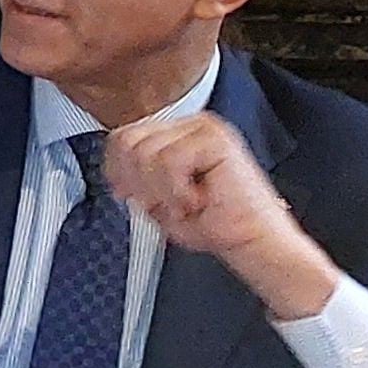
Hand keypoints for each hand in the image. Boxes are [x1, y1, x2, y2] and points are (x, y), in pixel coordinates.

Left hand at [106, 113, 341, 321]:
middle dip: (139, 183)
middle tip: (166, 203)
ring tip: (187, 202)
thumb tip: (116, 171)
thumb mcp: (156, 199)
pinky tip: (198, 199)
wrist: (253, 242)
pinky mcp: (215, 139)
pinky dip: (176, 191)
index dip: (115, 170)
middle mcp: (190, 125)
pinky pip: (166, 162)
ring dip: (162, 191)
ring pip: (143, 153)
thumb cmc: (214, 224)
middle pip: (126, 142)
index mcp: (176, 134)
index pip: (121, 136)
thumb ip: (133, 178)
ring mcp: (204, 128)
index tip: (126, 194)